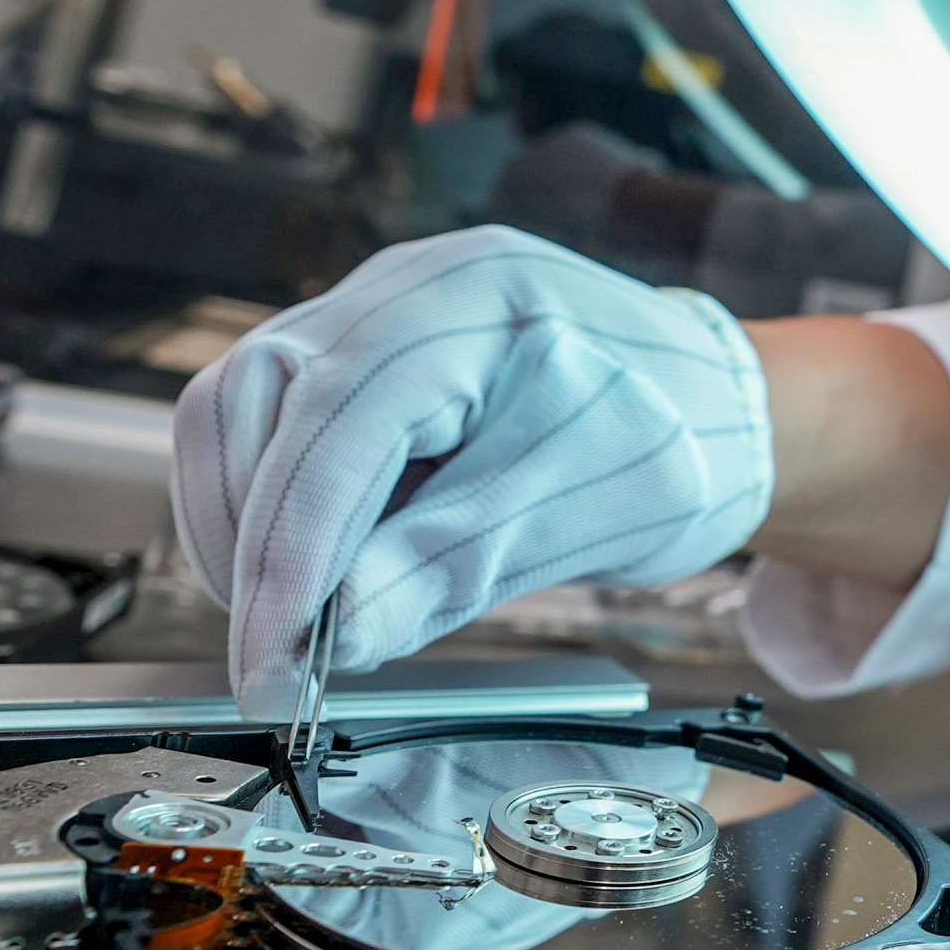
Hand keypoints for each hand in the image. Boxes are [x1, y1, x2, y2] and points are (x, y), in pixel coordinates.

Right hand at [173, 228, 772, 716]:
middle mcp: (400, 288)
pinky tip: (312, 578)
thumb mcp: (587, 512)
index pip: (337, 421)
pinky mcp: (352, 363)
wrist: (714, 411)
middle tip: (277, 661)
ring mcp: (365, 316)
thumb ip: (457, 564)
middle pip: (252, 399)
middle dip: (251, 541)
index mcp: (470, 298)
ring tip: (293, 626)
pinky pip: (264, 428)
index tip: (276, 660)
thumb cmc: (671, 441)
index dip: (290, 548)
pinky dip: (268, 510)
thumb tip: (338, 633)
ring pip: (235, 411)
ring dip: (242, 527)